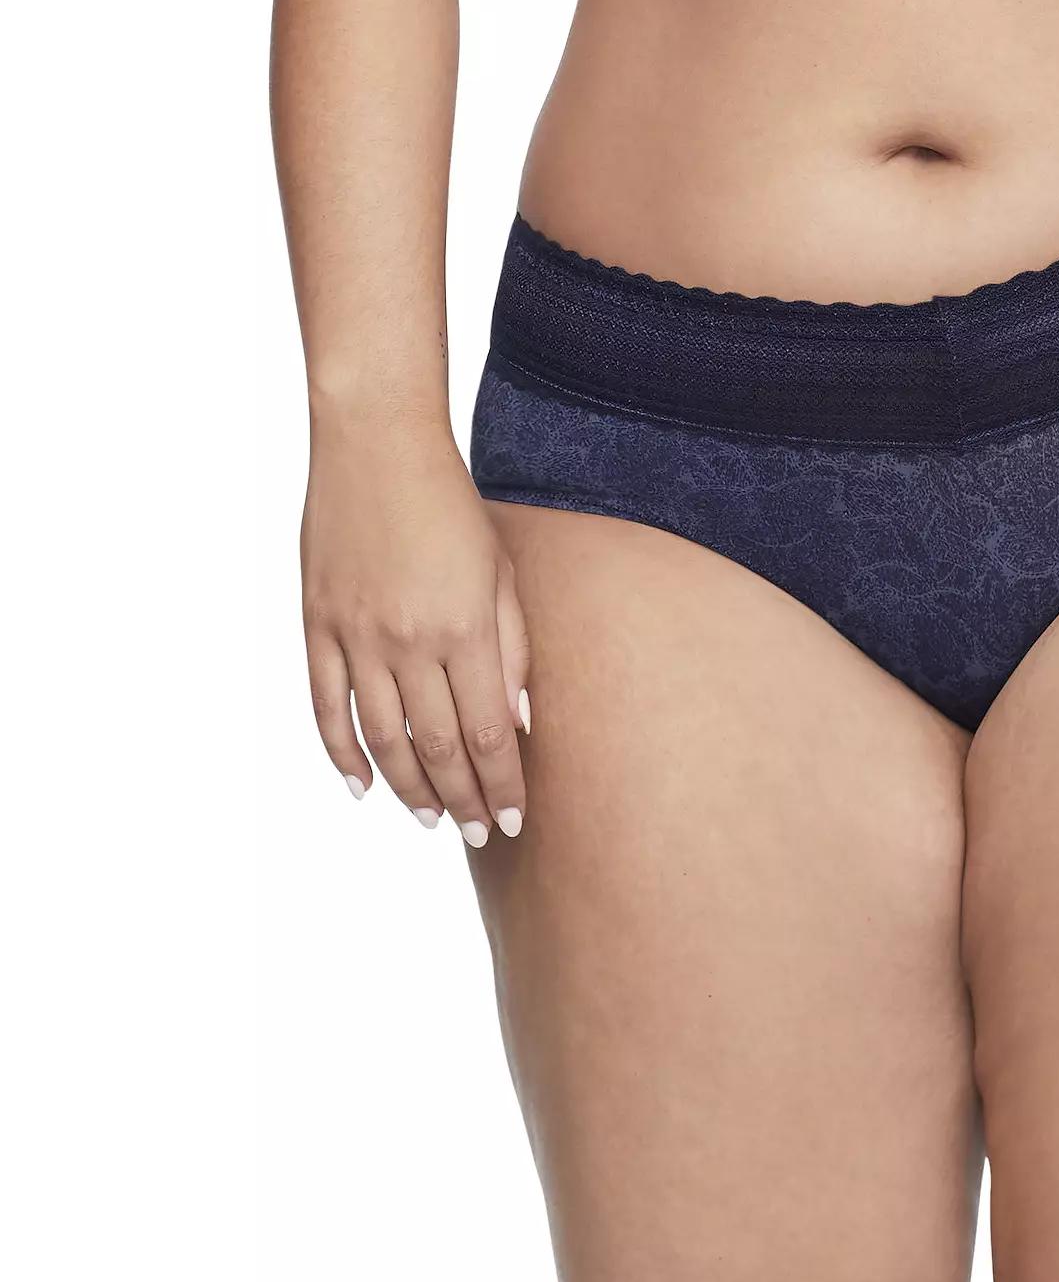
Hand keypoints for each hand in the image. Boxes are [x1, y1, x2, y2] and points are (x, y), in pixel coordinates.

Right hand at [301, 419, 530, 845]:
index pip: (488, 732)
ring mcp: (356, 634)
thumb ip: (513, 651)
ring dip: (410, 788)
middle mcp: (408, 639)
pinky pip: (327, 705)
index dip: (503, 783)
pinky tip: (363, 788)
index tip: (516, 818)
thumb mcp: (503, 574)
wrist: (377, 445)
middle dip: (465, 798)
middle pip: (439, 745)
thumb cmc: (454, 507)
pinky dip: (343, 753)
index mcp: (464, 628)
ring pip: (383, 737)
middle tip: (481, 835)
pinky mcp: (316, 624)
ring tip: (433, 820)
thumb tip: (519, 724)